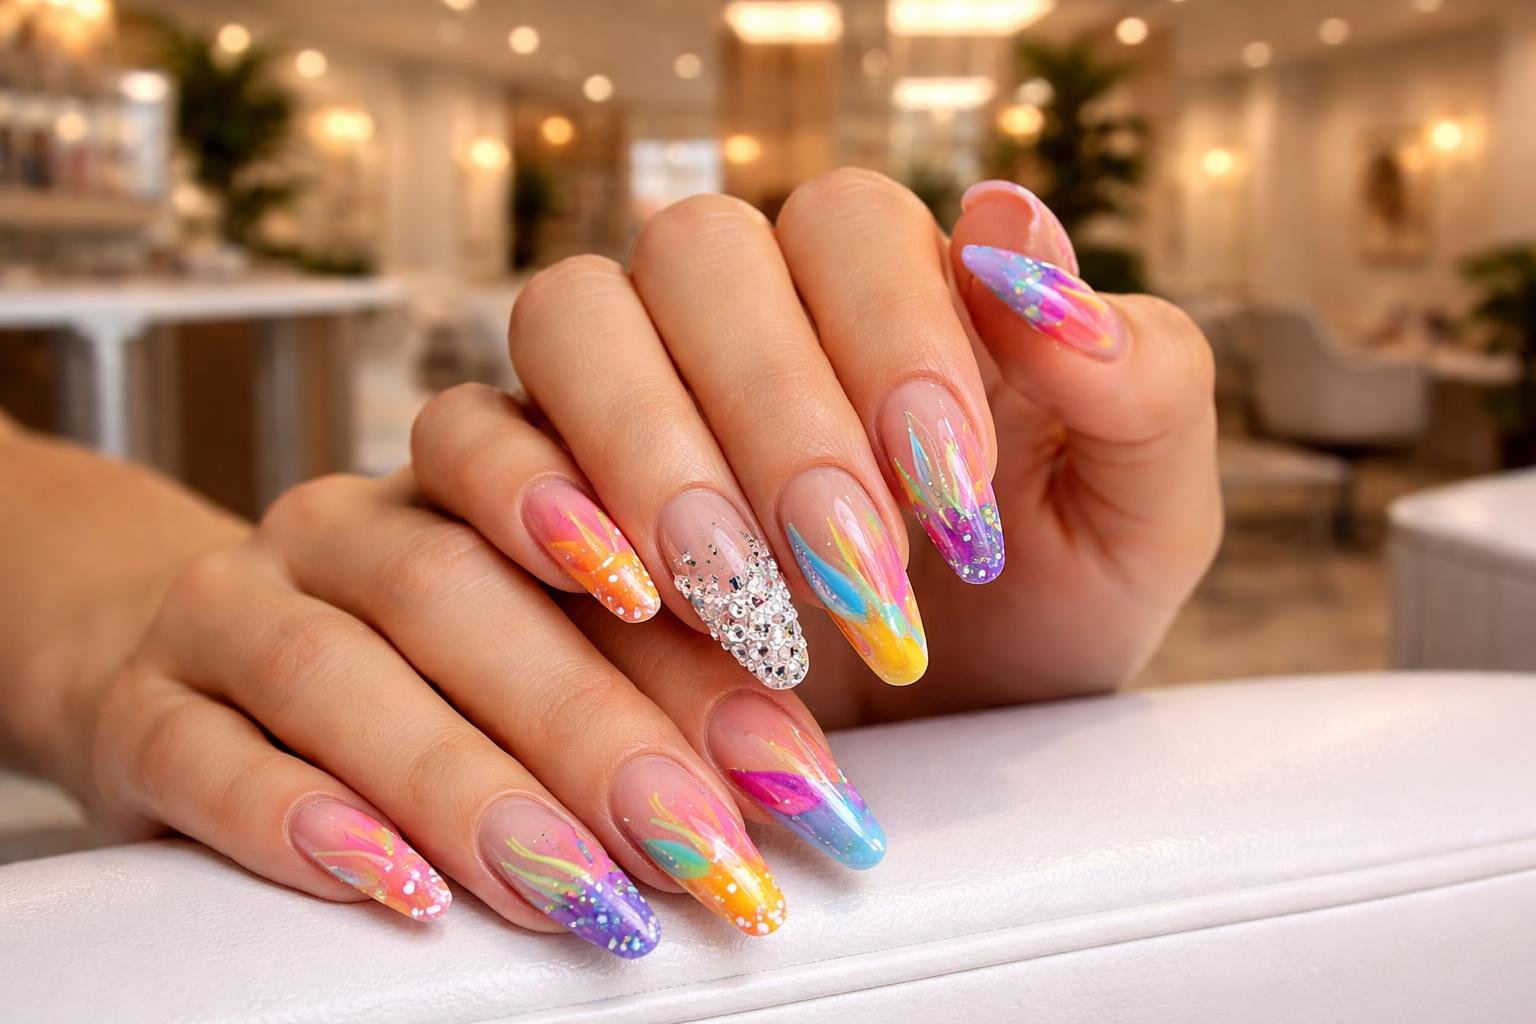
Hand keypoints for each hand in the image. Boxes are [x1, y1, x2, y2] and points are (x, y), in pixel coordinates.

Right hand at [81, 469, 884, 956]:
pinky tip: (397, 885)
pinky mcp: (148, 704)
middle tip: (705, 843)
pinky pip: (205, 749)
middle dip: (594, 726)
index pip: (575, 504)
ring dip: (468, 786)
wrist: (188, 653)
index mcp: (465, 473)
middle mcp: (351, 524)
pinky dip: (300, 822)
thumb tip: (797, 774)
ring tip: (576, 887)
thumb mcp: (549, 631)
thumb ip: (656, 669)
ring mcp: (237, 603)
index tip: (785, 713)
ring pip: (339, 670)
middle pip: (460, 589)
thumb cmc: (421, 655)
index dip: (687, 616)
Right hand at [412, 171, 1217, 723]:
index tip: (950, 498)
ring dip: (646, 448)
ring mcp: (616, 386)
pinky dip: (521, 496)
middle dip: (772, 409)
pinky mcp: (522, 481)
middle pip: (696, 252)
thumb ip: (1136, 382)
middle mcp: (735, 311)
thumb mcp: (1135, 526)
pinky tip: (610, 587)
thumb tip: (1020, 235)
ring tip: (732, 597)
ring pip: (570, 315)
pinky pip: (466, 435)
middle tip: (844, 568)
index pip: (853, 224)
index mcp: (885, 288)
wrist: (934, 755)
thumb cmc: (1032, 628)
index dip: (894, 339)